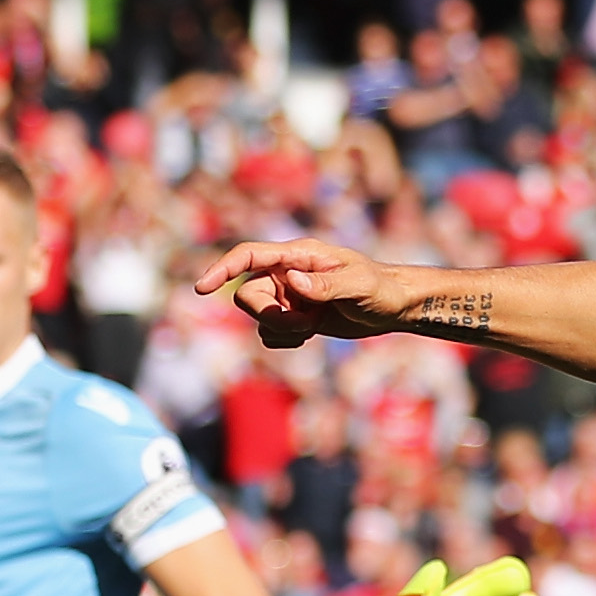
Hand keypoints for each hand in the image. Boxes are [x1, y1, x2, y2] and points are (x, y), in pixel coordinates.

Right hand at [193, 240, 405, 348]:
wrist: (393, 306)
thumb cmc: (379, 287)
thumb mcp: (357, 285)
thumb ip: (325, 285)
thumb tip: (292, 282)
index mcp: (298, 255)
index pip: (248, 256)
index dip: (222, 269)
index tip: (202, 288)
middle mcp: (287, 273)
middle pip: (248, 297)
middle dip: (269, 317)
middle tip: (305, 326)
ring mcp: (288, 296)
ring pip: (259, 319)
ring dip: (282, 331)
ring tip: (314, 327)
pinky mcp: (294, 317)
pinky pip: (270, 334)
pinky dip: (285, 340)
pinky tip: (311, 334)